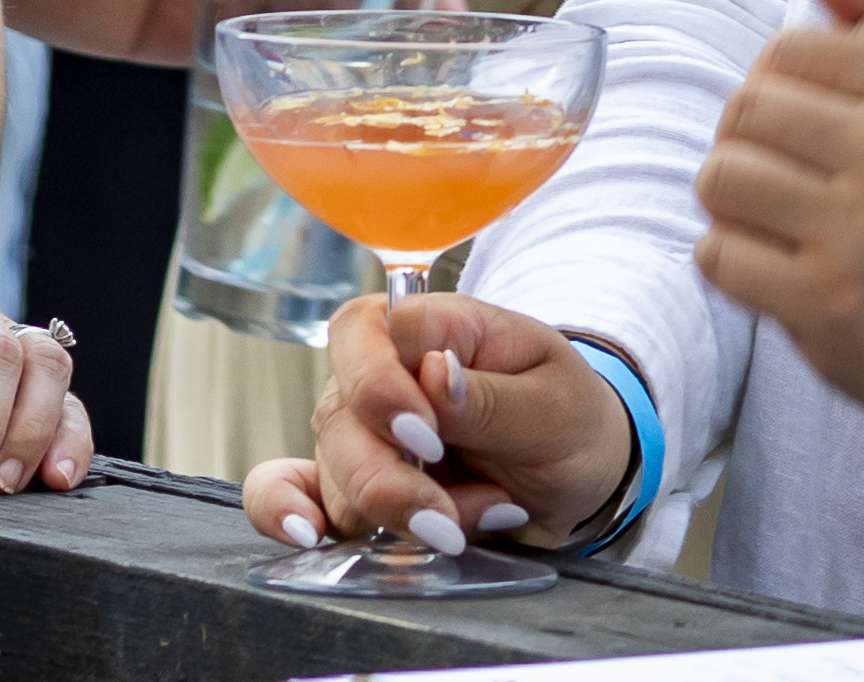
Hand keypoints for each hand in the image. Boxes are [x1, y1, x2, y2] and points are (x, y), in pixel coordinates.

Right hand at [253, 291, 637, 557]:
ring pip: (332, 473)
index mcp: (437, 328)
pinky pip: (287, 490)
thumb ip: (492, 397)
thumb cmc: (570, 421)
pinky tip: (306, 534)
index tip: (429, 437)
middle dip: (387, 480)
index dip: (383, 387)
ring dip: (397, 515)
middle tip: (446, 519)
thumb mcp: (556, 405)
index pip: (369, 331)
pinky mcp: (354, 487)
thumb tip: (434, 373)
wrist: (581, 477)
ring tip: (470, 521)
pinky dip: (282, 511)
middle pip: (340, 415)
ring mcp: (364, 433)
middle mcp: (386, 375)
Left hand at [688, 0, 863, 437]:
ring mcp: (857, 232)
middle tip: (777, 173)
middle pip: (744, 108)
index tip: (799, 124)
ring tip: (770, 218)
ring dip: (731, 201)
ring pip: (720, 176)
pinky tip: (774, 269)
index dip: (776, 84)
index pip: (788, 50)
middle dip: (745, 141)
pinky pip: (719, 254)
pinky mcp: (823, 305)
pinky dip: (733, 261)